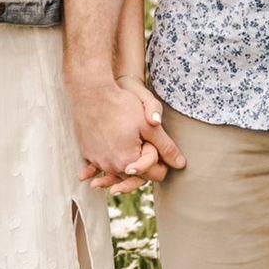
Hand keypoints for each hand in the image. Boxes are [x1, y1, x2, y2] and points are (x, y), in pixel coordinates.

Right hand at [71, 72, 182, 193]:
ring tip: (130, 141)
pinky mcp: (87, 153)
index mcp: (128, 163)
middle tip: (145, 142)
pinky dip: (110, 157)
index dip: (161, 161)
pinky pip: (102, 162)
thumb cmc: (122, 106)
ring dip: (127, 161)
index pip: (155, 175)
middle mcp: (111, 167)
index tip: (158, 144)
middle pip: (136, 176)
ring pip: (119, 170)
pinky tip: (114, 145)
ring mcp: (97, 161)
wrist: (91, 93)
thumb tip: (181, 164)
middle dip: (144, 163)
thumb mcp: (149, 126)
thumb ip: (166, 147)